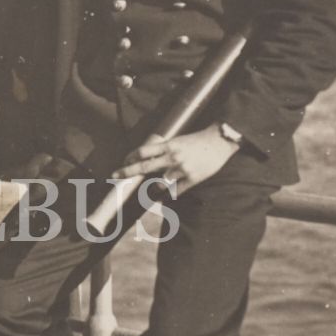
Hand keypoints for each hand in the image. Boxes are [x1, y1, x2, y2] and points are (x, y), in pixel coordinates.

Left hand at [113, 126, 237, 193]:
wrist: (219, 141)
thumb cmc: (198, 140)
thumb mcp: (179, 140)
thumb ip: (165, 149)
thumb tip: (149, 156)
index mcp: (169, 145)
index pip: (143, 151)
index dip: (130, 157)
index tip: (123, 162)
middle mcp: (172, 157)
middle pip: (144, 166)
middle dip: (127, 171)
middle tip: (115, 175)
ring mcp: (182, 169)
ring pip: (159, 184)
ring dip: (154, 187)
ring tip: (154, 187)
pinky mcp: (192, 179)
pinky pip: (176, 192)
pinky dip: (169, 195)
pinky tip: (166, 196)